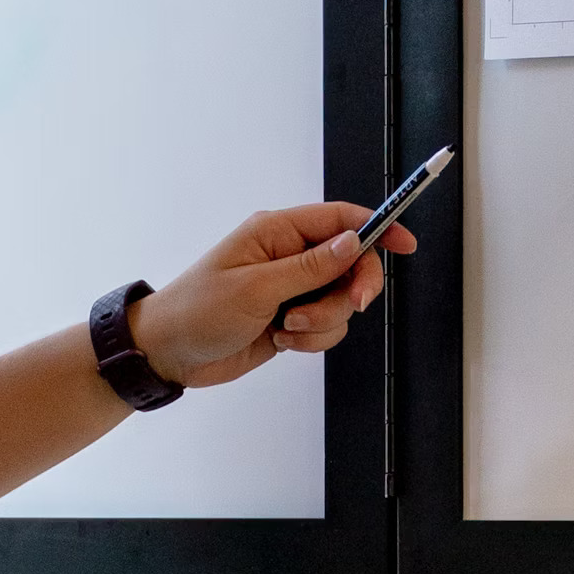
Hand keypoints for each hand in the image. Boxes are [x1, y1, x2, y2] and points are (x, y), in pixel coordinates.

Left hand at [128, 203, 414, 388]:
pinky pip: (325, 327)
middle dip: (352, 289)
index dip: (378, 228)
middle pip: (351, 264)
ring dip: (323, 321)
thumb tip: (353, 242)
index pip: (341, 220)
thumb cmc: (197, 311)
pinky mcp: (290, 318)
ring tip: (286, 327)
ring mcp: (291, 289)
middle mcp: (288, 256)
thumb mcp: (257, 287)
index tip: (405, 244)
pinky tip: (281, 339)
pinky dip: (311, 338)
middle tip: (351, 305)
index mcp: (277, 232)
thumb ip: (311, 266)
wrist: (168, 353)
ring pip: (340, 301)